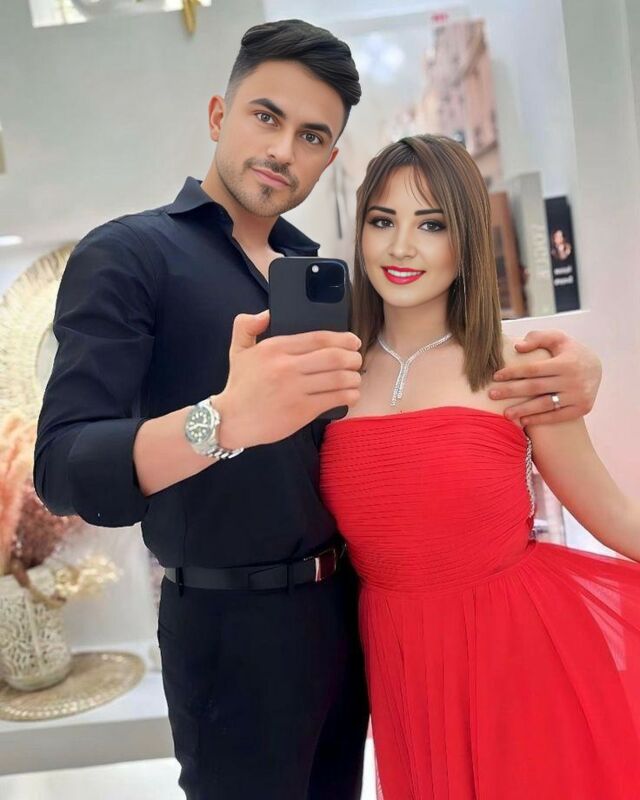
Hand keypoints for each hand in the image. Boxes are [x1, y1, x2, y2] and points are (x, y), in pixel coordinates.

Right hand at [214, 311, 361, 448]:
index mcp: (275, 348)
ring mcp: (295, 390)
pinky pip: (334, 399)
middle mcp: (287, 367)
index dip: (343, 339)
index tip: (353, 341)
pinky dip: (349, 396)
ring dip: (354, 378)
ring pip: (338, 379)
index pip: (319, 338)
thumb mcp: (238, 350)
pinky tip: (351, 394)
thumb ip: (248, 325)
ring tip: (355, 378)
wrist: (230, 420)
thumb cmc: (239, 385)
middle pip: (334, 357)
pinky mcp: (301, 411)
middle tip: (356, 361)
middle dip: (353, 358)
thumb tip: (267, 313)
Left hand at [490, 329, 601, 425]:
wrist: (597, 368)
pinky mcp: (582, 408)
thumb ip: (537, 338)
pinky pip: (557, 416)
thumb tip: (518, 347)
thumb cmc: (569, 352)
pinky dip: (539, 420)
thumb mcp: (558, 338)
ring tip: (505, 414)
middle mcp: (573, 380)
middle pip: (535, 387)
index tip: (495, 376)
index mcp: (565, 362)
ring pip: (545, 405)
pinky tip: (522, 421)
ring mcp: (578, 396)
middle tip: (492, 395)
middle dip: (511, 391)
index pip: (533, 369)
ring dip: (523, 410)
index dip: (513, 373)